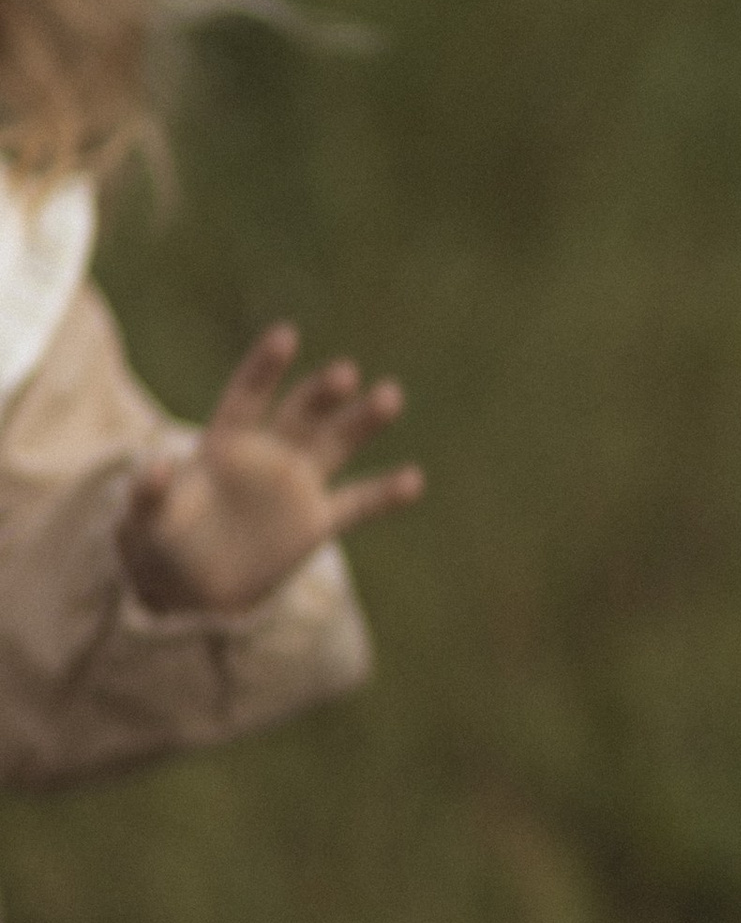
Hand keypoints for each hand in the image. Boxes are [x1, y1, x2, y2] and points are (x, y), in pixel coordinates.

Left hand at [116, 324, 421, 616]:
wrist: (190, 587)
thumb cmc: (158, 543)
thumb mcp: (143, 521)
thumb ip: (149, 493)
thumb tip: (154, 464)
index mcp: (223, 445)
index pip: (246, 397)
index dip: (264, 368)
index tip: (287, 335)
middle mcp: (267, 455)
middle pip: (300, 414)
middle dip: (321, 394)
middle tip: (345, 373)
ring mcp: (295, 486)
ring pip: (336, 444)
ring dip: (362, 421)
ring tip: (390, 396)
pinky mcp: (315, 522)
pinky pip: (357, 503)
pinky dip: (385, 494)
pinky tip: (414, 480)